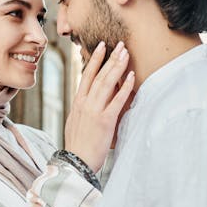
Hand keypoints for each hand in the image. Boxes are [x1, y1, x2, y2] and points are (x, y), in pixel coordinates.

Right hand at [64, 41, 134, 172]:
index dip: (94, 60)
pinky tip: (131, 77)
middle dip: (109, 58)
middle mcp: (85, 103)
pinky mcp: (105, 121)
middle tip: (119, 44)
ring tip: (125, 54)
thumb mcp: (76, 122)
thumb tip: (89, 101)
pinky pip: (117, 100)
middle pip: (98, 75)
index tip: (101, 47)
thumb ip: (83, 109)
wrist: (75, 162)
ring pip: (106, 83)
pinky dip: (124, 87)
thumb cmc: (78, 146)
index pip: (86, 76)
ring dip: (117, 67)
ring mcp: (94, 111)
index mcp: (78, 103)